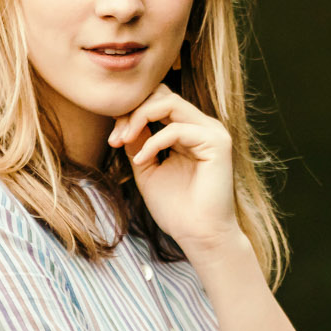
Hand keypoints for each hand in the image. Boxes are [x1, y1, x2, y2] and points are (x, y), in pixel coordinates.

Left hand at [107, 87, 238, 250]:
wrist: (199, 236)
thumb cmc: (176, 208)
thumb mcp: (147, 168)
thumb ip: (138, 142)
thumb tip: (122, 118)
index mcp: (189, 130)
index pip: (158, 102)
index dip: (132, 112)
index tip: (112, 138)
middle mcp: (203, 126)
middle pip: (163, 95)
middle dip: (133, 111)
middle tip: (115, 138)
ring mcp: (212, 132)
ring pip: (170, 102)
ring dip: (139, 119)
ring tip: (123, 141)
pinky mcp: (217, 143)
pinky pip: (177, 129)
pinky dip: (153, 142)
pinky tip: (141, 161)